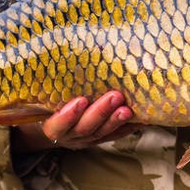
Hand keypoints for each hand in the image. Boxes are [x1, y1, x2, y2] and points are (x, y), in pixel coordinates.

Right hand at [10, 91, 138, 152]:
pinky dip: (128, 128)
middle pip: (85, 127)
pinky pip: (115, 136)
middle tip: (116, 96)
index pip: (57, 124)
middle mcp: (69, 135)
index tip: (80, 100)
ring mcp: (86, 139)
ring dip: (116, 120)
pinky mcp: (101, 139)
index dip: (68, 115)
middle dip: (101, 112)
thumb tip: (73, 49)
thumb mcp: (48, 94)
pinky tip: (140, 119)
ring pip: (102, 133)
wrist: (57, 123)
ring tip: (129, 109)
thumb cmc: (51, 101)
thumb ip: (56, 82)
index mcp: (52, 125)